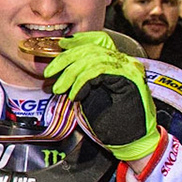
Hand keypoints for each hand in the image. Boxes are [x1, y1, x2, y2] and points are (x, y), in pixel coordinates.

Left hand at [45, 32, 159, 167]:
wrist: (132, 141)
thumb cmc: (113, 123)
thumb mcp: (90, 96)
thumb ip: (80, 80)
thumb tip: (58, 72)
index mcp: (117, 64)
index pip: (98, 40)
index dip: (78, 40)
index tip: (60, 44)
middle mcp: (125, 62)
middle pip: (91, 48)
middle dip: (65, 59)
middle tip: (49, 73)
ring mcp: (128, 69)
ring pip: (92, 59)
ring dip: (70, 73)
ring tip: (59, 88)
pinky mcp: (130, 78)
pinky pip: (98, 71)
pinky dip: (82, 82)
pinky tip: (75, 95)